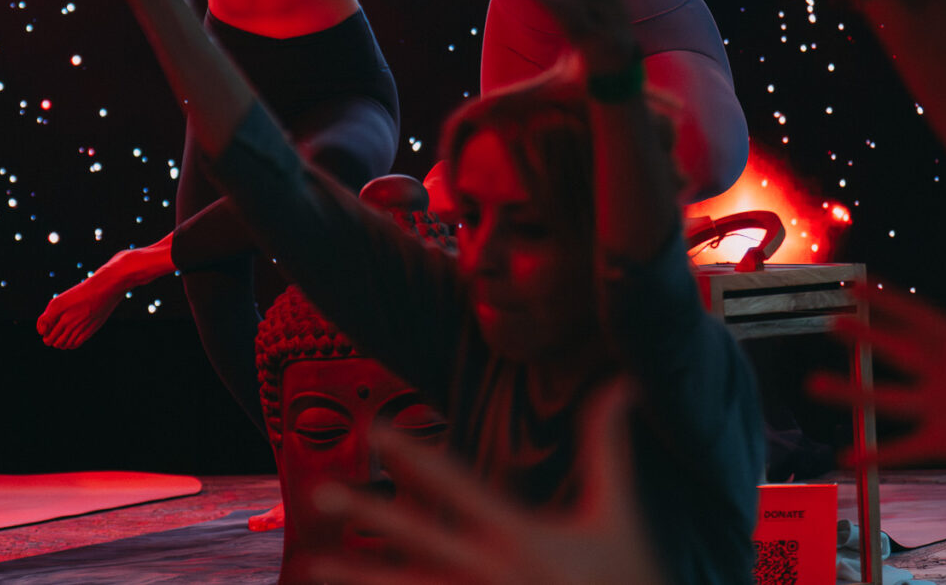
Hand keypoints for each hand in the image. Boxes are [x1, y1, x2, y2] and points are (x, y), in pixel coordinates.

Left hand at [304, 380, 664, 584]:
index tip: (379, 432)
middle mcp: (494, 572)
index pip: (458, 486)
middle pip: (417, 538)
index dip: (417, 457)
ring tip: (313, 568)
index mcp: (523, 535)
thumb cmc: (632, 577)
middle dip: (368, 514)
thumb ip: (609, 446)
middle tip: (319, 495)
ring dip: (360, 579)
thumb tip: (624, 380)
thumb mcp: (619, 512)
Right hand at [805, 240, 945, 487]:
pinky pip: (902, 450)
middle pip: (892, 351)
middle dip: (862, 337)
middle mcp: (943, 375)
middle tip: (831, 322)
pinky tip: (843, 458)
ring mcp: (941, 410)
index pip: (913, 315)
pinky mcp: (945, 443)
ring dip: (848, 393)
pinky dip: (873, 456)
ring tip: (812, 384)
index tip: (856, 283)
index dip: (886, 300)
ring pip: (884, 399)